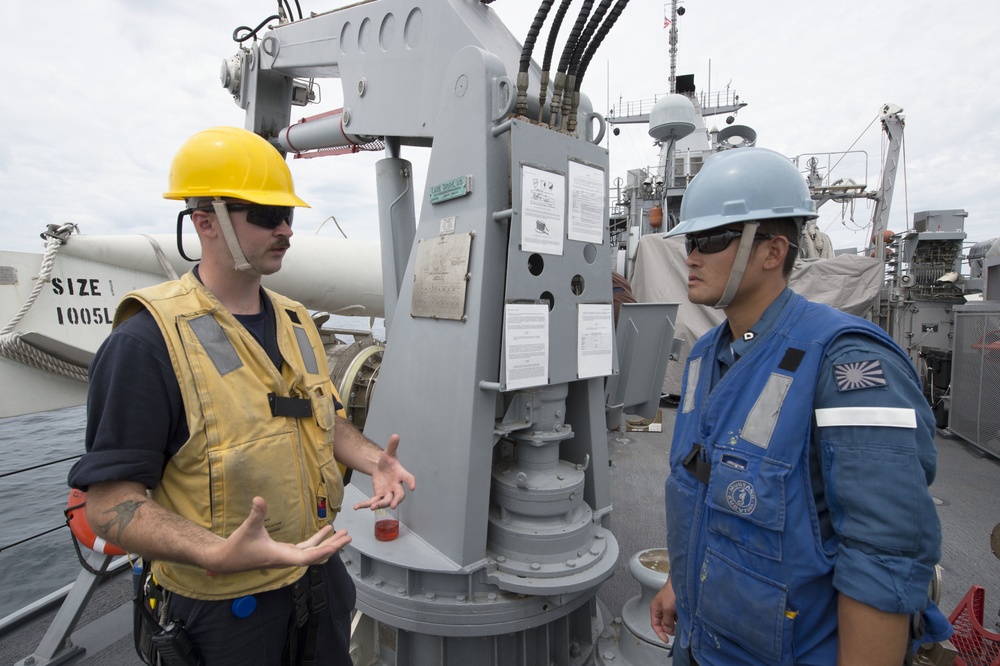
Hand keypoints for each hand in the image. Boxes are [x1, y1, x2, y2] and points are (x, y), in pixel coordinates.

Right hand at [207, 497, 350, 572]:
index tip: (335, 546)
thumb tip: (259, 499)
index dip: (321, 552)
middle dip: (332, 546)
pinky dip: (316, 541)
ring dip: (327, 543)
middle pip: (315, 556)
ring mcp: (286, 556)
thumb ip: (256, 514)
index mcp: (281, 556)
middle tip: (348, 537)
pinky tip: (325, 530)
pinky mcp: (284, 553)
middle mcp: (287, 559)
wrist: (226, 559)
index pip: (306, 558)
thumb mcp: (248, 528)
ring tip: (342, 533)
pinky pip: (305, 548)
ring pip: (312, 552)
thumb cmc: (237, 547)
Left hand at [353, 434, 415, 510]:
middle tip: (394, 505)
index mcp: (401, 475)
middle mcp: (396, 486)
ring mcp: (388, 492)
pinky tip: (356, 507)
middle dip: (396, 500)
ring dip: (380, 505)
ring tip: (372, 507)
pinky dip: (365, 504)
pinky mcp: (379, 495)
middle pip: (399, 495)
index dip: (411, 482)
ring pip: (386, 501)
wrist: (380, 468)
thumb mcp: (388, 453)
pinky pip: (373, 501)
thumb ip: (392, 445)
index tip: (413, 487)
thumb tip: (395, 435)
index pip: (408, 478)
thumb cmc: (387, 462)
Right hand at [650, 578, 677, 643]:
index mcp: (655, 608)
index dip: (660, 633)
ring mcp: (668, 608)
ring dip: (675, 624)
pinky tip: (682, 618)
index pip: (655, 625)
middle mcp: (661, 609)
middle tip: (675, 630)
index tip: (666, 640)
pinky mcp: (675, 606)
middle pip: (663, 624)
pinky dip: (679, 620)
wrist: (681, 582)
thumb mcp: (667, 608)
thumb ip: (666, 621)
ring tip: (680, 622)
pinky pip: (676, 617)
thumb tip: (668, 630)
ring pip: (670, 621)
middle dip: (668, 628)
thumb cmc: (671, 591)